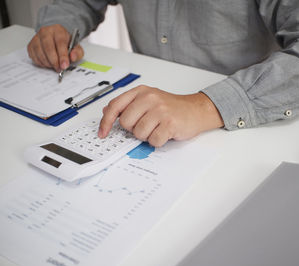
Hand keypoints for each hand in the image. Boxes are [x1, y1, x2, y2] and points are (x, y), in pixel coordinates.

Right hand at [27, 24, 83, 71]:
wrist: (56, 39)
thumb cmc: (65, 43)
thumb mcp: (75, 47)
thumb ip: (77, 52)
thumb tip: (73, 57)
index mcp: (58, 30)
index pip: (60, 43)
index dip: (62, 56)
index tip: (64, 65)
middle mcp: (45, 32)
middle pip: (48, 48)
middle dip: (54, 61)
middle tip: (59, 68)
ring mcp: (36, 38)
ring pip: (40, 53)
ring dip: (48, 63)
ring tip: (54, 66)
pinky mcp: (30, 45)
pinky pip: (34, 56)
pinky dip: (41, 63)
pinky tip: (47, 63)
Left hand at [98, 85, 223, 146]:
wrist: (196, 110)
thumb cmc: (172, 107)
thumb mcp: (148, 100)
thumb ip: (127, 105)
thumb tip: (106, 112)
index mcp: (141, 92)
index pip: (115, 106)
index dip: (106, 122)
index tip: (103, 132)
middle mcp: (149, 98)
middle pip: (126, 123)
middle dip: (134, 129)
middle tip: (147, 125)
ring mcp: (160, 110)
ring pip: (139, 134)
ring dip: (147, 136)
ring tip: (158, 128)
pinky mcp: (169, 123)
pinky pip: (153, 141)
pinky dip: (158, 141)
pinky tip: (165, 133)